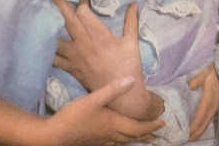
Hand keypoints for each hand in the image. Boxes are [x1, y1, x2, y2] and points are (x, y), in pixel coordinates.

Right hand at [47, 76, 165, 145]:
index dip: (150, 125)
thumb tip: (132, 79)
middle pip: (132, 136)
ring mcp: (102, 141)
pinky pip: (114, 144)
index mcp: (113, 123)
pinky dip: (122, 142)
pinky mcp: (94, 143)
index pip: (137, 127)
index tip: (162, 123)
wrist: (56, 136)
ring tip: (144, 137)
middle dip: (146, 133)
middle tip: (157, 132)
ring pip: (123, 141)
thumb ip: (113, 89)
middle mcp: (111, 134)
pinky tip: (117, 140)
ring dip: (135, 138)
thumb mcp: (94, 99)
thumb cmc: (75, 116)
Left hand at [51, 0, 162, 120]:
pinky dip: (48, 50)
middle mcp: (85, 44)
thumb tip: (134, 3)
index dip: (82, 3)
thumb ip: (131, 21)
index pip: (84, 13)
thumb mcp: (132, 42)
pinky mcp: (72, 69)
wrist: (123, 97)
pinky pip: (55, 59)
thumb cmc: (129, 67)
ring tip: (39, 15)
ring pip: (57, 39)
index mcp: (99, 36)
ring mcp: (76, 57)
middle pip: (68, 21)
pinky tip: (40, 42)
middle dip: (59, 5)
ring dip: (48, 26)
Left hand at [187, 66, 218, 141]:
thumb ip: (198, 79)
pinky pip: (207, 121)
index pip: (200, 117)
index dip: (193, 126)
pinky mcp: (214, 107)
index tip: (186, 134)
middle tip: (184, 140)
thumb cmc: (212, 72)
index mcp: (209, 100)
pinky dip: (202, 127)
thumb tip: (191, 86)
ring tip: (189, 138)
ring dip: (198, 132)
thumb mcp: (205, 72)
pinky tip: (197, 130)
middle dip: (195, 134)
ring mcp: (214, 108)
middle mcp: (212, 107)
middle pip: (203, 124)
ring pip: (206, 124)